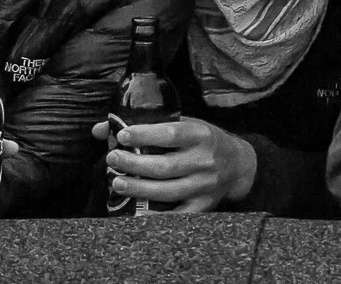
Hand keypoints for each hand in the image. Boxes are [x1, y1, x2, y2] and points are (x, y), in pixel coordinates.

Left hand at [94, 116, 257, 211]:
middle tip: (112, 159)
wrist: (239, 165)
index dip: (145, 135)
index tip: (122, 135)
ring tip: (117, 183)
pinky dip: (156, 216)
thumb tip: (102, 129)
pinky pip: (177, 215)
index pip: (171, 134)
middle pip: (164, 166)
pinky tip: (135, 212)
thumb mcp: (185, 124)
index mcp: (201, 135)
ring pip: (167, 191)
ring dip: (138, 189)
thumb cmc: (205, 141)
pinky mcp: (203, 206)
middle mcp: (204, 160)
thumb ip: (147, 125)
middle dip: (134, 164)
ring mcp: (204, 186)